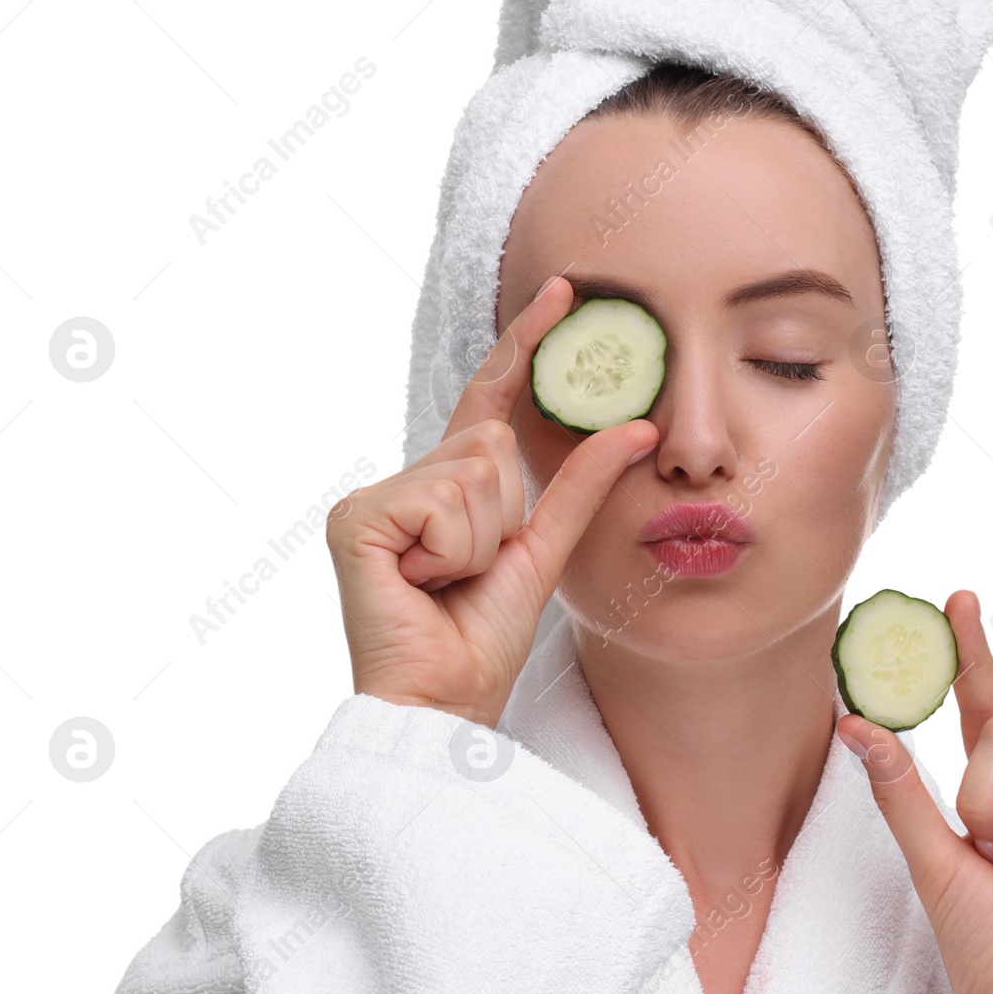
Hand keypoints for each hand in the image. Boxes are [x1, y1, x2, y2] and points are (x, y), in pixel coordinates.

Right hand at [325, 276, 658, 727]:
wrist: (443, 702)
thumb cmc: (483, 640)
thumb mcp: (546, 550)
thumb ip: (582, 486)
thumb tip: (637, 427)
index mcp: (447, 487)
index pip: (493, 400)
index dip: (525, 346)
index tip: (564, 291)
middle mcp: (405, 482)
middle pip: (491, 442)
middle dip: (506, 515)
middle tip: (473, 574)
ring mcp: (375, 497)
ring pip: (475, 471)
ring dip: (483, 541)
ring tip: (448, 585)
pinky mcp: (355, 517)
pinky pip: (446, 502)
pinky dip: (454, 551)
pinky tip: (422, 584)